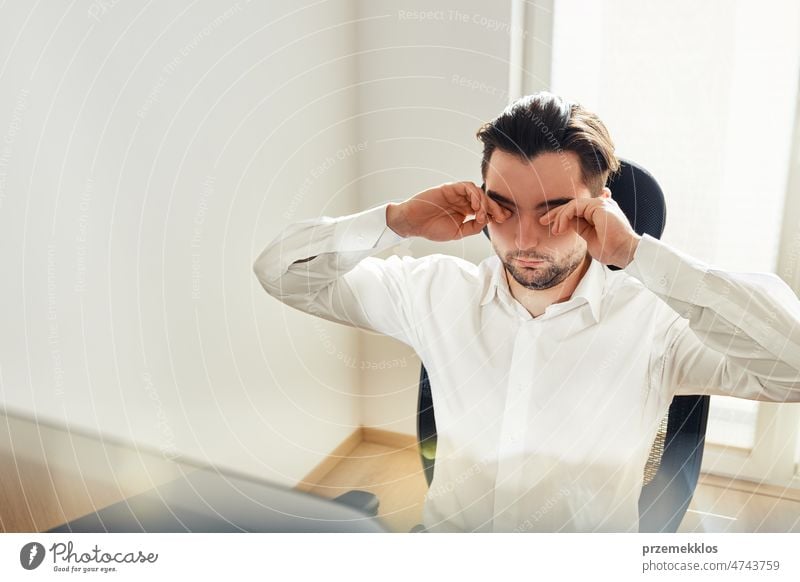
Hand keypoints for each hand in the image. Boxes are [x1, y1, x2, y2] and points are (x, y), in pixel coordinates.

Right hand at [386, 181, 509, 241]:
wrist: (413, 223)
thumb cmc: (431, 228)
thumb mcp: (457, 233)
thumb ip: (472, 227)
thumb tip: (486, 221)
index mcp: (464, 211)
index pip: (484, 209)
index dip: (496, 213)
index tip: (505, 219)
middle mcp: (462, 201)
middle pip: (484, 200)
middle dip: (495, 207)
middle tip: (502, 216)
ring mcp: (456, 194)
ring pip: (478, 192)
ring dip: (484, 203)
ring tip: (483, 215)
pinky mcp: (450, 188)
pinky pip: (467, 187)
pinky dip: (475, 196)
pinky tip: (475, 207)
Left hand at [539, 188, 641, 267]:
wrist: (625, 253)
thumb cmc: (611, 249)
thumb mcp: (589, 238)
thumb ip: (580, 228)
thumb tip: (567, 224)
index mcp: (599, 212)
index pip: (576, 209)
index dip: (561, 216)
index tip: (551, 227)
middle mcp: (601, 205)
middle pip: (572, 205)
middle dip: (555, 213)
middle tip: (542, 221)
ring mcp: (601, 204)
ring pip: (572, 205)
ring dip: (560, 217)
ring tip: (555, 230)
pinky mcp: (599, 205)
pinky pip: (575, 206)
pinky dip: (565, 216)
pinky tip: (561, 228)